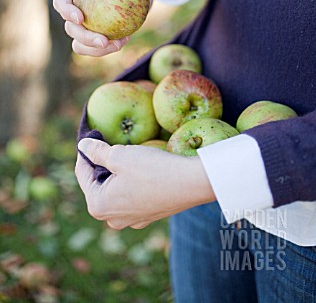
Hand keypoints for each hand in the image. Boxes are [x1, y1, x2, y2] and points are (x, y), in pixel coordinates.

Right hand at [52, 0, 155, 56]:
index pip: (61, 2)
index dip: (66, 11)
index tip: (81, 18)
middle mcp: (77, 11)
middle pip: (70, 28)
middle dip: (84, 38)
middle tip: (104, 41)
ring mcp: (86, 27)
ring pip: (80, 44)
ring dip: (96, 50)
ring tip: (118, 45)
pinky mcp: (98, 37)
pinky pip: (98, 48)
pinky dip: (109, 48)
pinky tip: (125, 40)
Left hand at [75, 138, 215, 229]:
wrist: (191, 183)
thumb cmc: (152, 169)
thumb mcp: (119, 155)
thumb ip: (97, 151)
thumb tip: (83, 145)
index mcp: (98, 206)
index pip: (83, 174)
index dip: (86, 152)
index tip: (90, 137)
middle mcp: (112, 219)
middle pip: (98, 184)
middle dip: (102, 164)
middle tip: (108, 143)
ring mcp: (131, 220)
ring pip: (115, 191)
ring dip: (117, 173)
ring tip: (125, 154)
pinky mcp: (148, 216)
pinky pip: (132, 196)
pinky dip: (132, 182)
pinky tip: (142, 169)